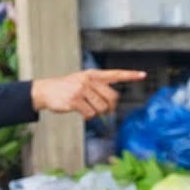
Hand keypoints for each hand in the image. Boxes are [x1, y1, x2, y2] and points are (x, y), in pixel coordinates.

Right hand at [30, 69, 146, 119]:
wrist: (47, 90)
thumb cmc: (67, 88)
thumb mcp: (82, 82)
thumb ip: (98, 89)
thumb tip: (111, 106)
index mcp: (93, 74)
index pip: (115, 74)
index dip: (130, 75)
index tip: (143, 75)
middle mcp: (89, 80)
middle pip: (112, 98)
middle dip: (108, 107)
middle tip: (101, 109)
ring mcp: (81, 89)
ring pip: (101, 108)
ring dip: (95, 113)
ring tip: (85, 107)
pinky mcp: (75, 100)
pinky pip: (90, 114)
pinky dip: (87, 116)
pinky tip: (80, 111)